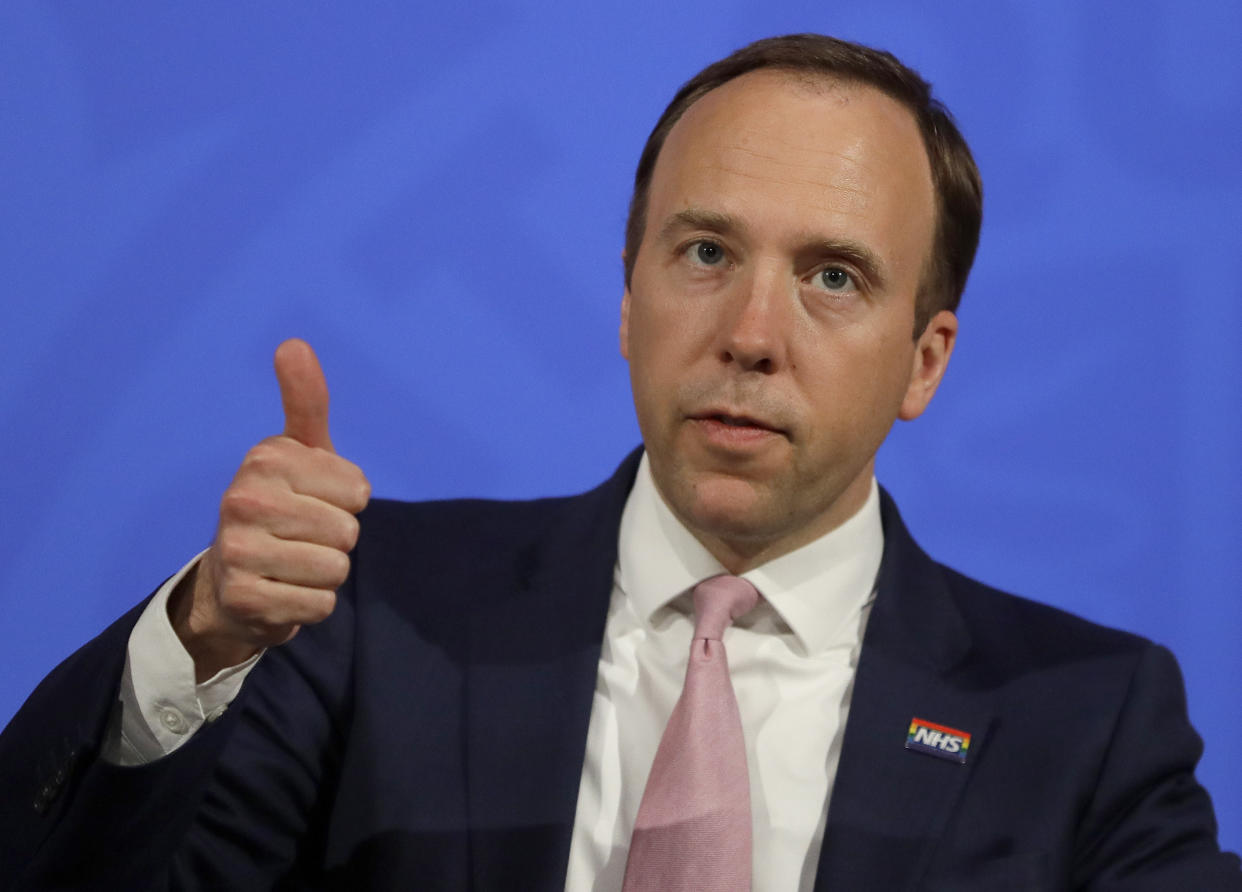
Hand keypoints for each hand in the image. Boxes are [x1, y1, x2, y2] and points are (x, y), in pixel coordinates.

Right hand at [169, 339, 370, 680]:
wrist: (232, 578)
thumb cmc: (282, 504)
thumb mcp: (300, 451)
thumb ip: (305, 400)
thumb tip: (293, 344)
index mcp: (265, 459)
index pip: (357, 491)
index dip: (347, 501)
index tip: (316, 499)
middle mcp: (244, 500)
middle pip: (348, 532)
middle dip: (337, 540)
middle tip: (302, 536)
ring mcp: (239, 551)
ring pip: (335, 570)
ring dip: (325, 574)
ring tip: (294, 563)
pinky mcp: (243, 599)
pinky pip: (319, 605)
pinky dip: (311, 604)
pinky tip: (283, 591)